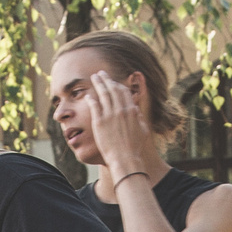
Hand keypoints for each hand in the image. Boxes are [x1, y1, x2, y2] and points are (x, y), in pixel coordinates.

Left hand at [87, 71, 165, 188]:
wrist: (125, 158)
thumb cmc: (134, 147)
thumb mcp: (143, 130)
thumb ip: (140, 118)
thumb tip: (137, 111)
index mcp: (132, 110)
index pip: (124, 92)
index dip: (117, 84)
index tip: (112, 82)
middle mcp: (121, 110)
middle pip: (112, 89)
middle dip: (106, 79)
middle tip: (101, 73)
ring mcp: (109, 115)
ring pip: (103, 94)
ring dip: (98, 83)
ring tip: (94, 77)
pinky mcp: (99, 122)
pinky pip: (94, 105)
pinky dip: (91, 99)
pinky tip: (88, 95)